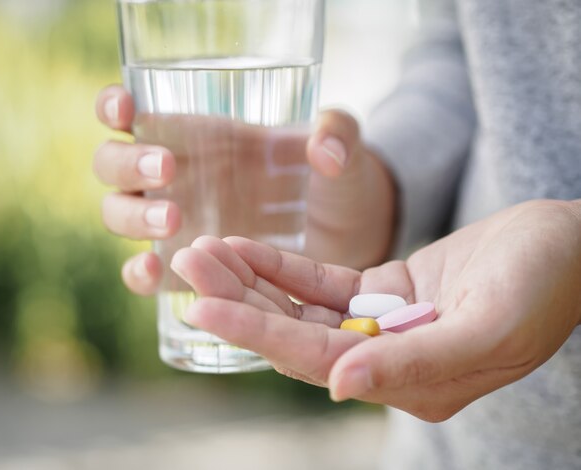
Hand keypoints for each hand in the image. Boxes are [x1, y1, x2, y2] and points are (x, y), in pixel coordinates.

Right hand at [94, 85, 396, 293]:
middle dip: (127, 164)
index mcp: (195, 135)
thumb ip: (338, 134)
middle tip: (167, 169)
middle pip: (113, 166)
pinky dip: (137, 274)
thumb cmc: (334, 180)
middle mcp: (174, 178)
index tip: (124, 109)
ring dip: (133, 217)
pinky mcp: (185, 268)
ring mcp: (174, 224)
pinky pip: (144, 272)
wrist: (348, 233)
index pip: (133, 115)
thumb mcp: (342, 148)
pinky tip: (154, 270)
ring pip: (119, 215)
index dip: (114, 108)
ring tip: (174, 220)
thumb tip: (324, 152)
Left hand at [170, 199, 580, 421]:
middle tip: (186, 263)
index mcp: (412, 384)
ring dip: (251, 278)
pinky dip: (283, 264)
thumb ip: (416, 364)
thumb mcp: (489, 326)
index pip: (316, 360)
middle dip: (238, 300)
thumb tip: (337, 384)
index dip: (256, 333)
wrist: (568, 244)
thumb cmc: (544, 284)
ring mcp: (383, 325)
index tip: (200, 306)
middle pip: (295, 332)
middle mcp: (388, 361)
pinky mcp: (385, 291)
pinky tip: (245, 247)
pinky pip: (321, 280)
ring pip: (301, 305)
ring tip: (202, 250)